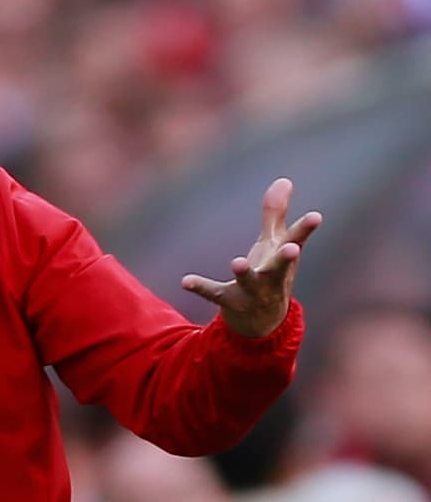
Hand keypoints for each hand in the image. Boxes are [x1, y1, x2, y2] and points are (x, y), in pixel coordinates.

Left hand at [181, 178, 321, 337]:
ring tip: (238, 261)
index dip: (306, 228)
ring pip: (250, 282)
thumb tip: (284, 180)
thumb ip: (276, 213)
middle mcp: (272, 277)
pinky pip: (214, 293)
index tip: (316, 216)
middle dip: (286, 259)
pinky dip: (201, 287)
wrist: (263, 322)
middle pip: (281, 268)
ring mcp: (252, 291)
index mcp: (282, 260)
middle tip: (291, 250)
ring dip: (245, 272)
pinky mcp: (230, 301)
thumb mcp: (273, 244)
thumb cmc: (272, 274)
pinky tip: (185, 281)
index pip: (297, 241)